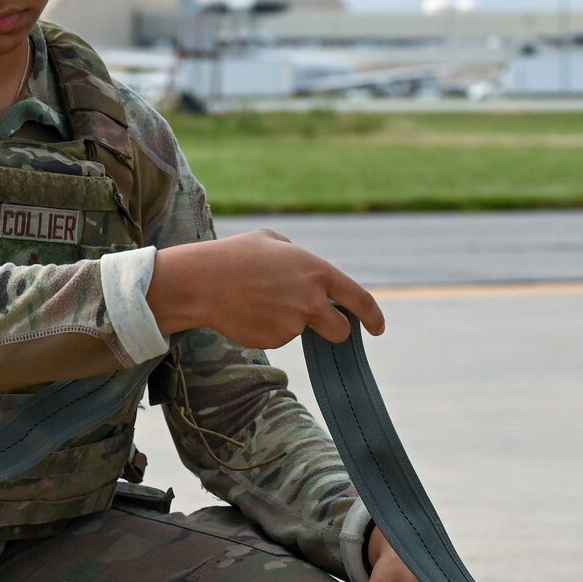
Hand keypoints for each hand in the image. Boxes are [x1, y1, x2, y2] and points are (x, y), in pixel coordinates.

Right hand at [147, 229, 383, 348]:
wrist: (204, 282)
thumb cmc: (236, 255)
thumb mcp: (273, 241)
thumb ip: (298, 256)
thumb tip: (305, 270)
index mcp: (317, 272)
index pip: (359, 299)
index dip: (374, 316)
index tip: (378, 328)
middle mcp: (311, 301)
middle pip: (340, 330)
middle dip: (335, 330)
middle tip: (320, 323)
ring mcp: (293, 324)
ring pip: (302, 331)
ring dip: (290, 321)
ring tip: (260, 300)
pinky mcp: (274, 340)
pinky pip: (279, 337)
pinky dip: (269, 328)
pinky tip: (250, 311)